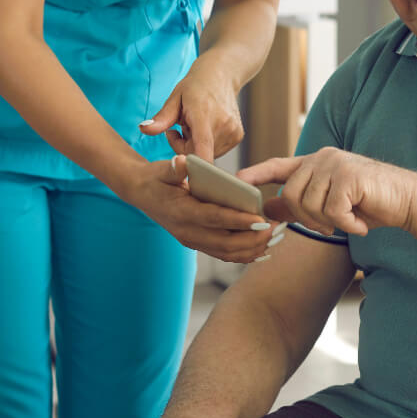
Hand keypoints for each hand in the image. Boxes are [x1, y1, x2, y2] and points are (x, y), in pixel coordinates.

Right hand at [121, 156, 278, 262]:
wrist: (141, 193)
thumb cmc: (156, 178)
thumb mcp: (162, 170)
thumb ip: (174, 168)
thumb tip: (182, 162)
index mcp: (182, 213)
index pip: (214, 218)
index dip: (238, 220)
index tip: (261, 220)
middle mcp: (187, 232)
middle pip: (225, 243)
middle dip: (252, 239)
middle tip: (275, 230)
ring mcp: (192, 241)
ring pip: (226, 253)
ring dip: (252, 249)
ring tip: (274, 239)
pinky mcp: (198, 243)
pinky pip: (223, 254)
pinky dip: (244, 255)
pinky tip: (262, 251)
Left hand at [142, 60, 242, 159]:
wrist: (221, 75)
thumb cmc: (195, 86)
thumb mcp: (174, 98)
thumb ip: (161, 118)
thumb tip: (143, 129)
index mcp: (204, 115)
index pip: (202, 148)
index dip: (192, 164)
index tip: (181, 166)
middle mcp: (223, 126)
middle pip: (198, 154)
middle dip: (184, 147)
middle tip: (180, 128)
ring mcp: (233, 132)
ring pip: (207, 154)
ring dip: (196, 146)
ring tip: (194, 125)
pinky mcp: (238, 137)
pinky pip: (216, 150)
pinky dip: (207, 144)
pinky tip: (205, 128)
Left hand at [240, 148, 415, 237]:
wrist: (407, 201)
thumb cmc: (370, 204)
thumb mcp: (331, 205)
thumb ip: (301, 203)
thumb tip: (268, 206)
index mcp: (316, 162)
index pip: (279, 165)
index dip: (256, 174)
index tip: (236, 181)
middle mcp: (323, 158)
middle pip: (292, 194)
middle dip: (308, 219)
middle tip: (331, 227)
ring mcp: (336, 164)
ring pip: (310, 204)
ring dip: (330, 222)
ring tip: (351, 220)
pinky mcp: (349, 176)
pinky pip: (332, 210)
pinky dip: (346, 223)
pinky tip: (361, 222)